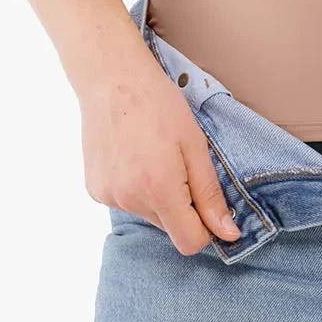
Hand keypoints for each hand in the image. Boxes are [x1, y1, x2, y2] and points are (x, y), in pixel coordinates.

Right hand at [78, 37, 242, 255]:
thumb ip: (210, 194)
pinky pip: (126, 202)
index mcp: (159, 188)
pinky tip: (133, 157)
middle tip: (178, 164)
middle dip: (181, 205)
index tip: (207, 203)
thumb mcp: (195, 144)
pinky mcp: (94, 189)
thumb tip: (227, 234)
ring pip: (148, 215)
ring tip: (153, 155)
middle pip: (169, 227)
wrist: (112, 79)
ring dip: (157, 196)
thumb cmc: (159, 104)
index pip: (189, 242)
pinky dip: (135, 188)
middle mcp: (130, 199)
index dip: (205, 228)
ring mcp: (108, 196)